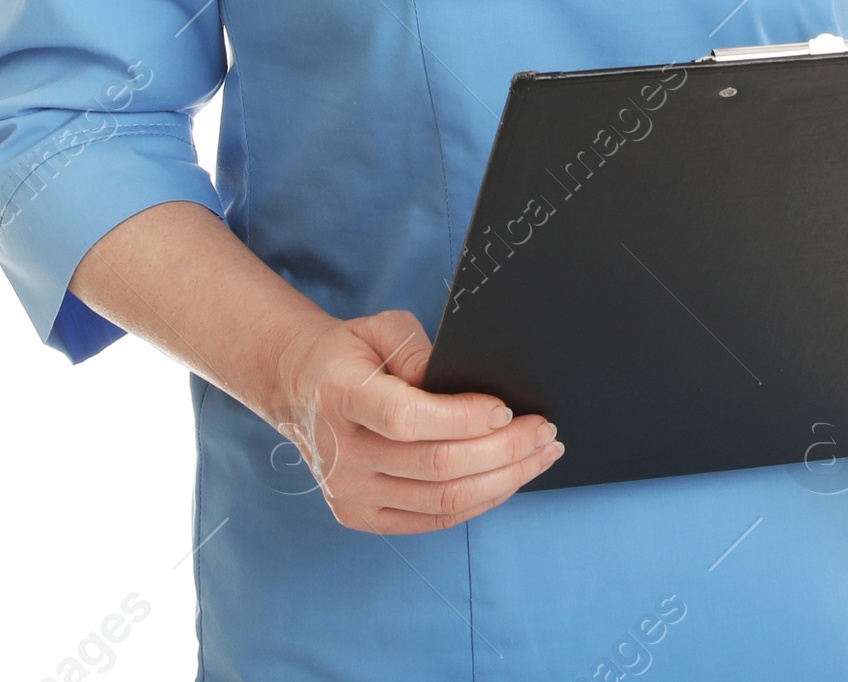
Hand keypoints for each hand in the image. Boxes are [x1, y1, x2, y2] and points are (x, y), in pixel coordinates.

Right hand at [266, 307, 563, 533]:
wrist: (303, 389)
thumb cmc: (352, 353)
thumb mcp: (380, 328)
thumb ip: (415, 347)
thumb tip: (453, 381)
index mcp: (341, 396)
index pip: (407, 418)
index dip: (462, 418)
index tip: (505, 408)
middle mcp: (342, 453)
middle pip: (435, 465)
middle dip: (503, 450)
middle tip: (544, 430)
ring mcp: (350, 493)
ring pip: (442, 500)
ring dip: (502, 480)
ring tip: (540, 456)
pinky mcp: (362, 516)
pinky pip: (433, 519)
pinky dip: (478, 501)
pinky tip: (507, 480)